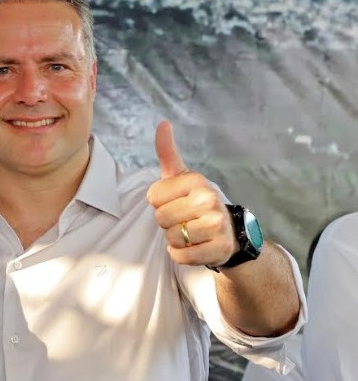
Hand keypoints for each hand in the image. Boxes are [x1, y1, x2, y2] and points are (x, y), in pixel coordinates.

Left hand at [146, 121, 237, 267]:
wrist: (229, 232)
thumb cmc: (196, 202)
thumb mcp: (181, 177)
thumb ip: (168, 152)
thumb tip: (162, 123)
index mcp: (197, 180)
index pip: (152, 197)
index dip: (159, 203)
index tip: (176, 201)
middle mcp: (209, 200)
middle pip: (160, 219)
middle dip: (167, 223)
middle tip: (184, 219)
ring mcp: (216, 225)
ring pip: (170, 239)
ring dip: (175, 240)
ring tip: (191, 232)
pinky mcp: (218, 248)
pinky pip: (180, 256)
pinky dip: (181, 255)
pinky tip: (195, 246)